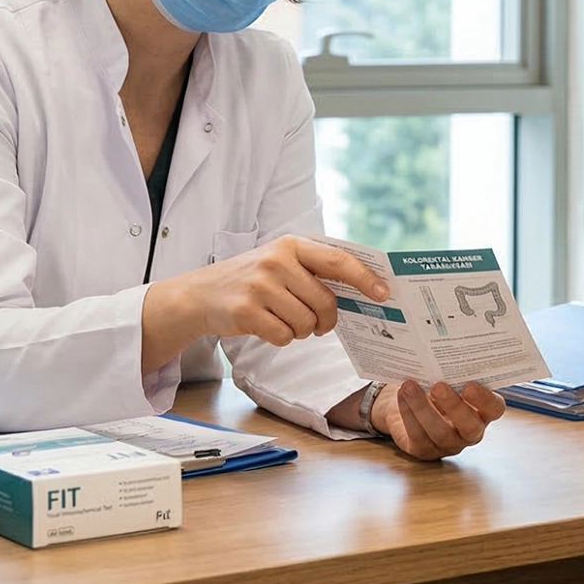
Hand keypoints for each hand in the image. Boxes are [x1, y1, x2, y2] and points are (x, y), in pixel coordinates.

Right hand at [142, 235, 388, 371]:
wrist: (201, 294)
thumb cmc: (252, 279)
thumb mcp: (281, 261)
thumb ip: (315, 269)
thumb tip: (363, 287)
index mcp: (292, 245)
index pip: (338, 260)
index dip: (364, 278)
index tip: (383, 294)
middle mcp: (277, 261)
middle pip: (325, 301)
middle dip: (327, 320)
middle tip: (321, 325)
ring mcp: (260, 286)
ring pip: (306, 323)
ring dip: (302, 330)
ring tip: (286, 320)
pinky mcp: (246, 311)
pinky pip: (285, 336)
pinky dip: (282, 338)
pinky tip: (268, 326)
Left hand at [370, 380, 505, 459]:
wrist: (411, 402)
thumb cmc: (438, 386)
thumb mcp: (450, 379)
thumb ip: (455, 373)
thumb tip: (444, 354)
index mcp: (483, 411)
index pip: (494, 409)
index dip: (485, 399)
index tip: (469, 385)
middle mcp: (470, 431)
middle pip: (470, 426)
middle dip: (454, 406)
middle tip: (438, 386)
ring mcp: (448, 444)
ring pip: (440, 432)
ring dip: (423, 407)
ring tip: (410, 386)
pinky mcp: (424, 450)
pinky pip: (417, 435)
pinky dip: (408, 413)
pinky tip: (402, 395)